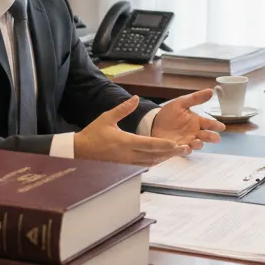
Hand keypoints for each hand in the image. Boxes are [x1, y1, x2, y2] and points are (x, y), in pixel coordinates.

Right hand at [74, 96, 189, 165]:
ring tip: (177, 153)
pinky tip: (162, 157)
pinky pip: (144, 164)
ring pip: (150, 162)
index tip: (176, 143)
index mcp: (125, 141)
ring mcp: (127, 162)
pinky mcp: (125, 166)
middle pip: (154, 155)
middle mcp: (128, 154)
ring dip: (164, 158)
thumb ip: (123, 109)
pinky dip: (155, 161)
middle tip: (184, 149)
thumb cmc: (93, 133)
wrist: (80, 150)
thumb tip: (136, 98)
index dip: (164, 145)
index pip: (149, 144)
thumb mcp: (107, 118)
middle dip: (170, 153)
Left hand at [151, 88, 226, 150]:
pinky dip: (184, 150)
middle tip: (216, 138)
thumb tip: (211, 91)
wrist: (154, 122)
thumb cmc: (170, 113)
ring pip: (195, 145)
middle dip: (211, 137)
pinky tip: (185, 148)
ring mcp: (186, 141)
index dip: (216, 125)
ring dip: (198, 144)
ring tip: (198, 142)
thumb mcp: (182, 103)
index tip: (221, 127)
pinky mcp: (176, 148)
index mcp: (197, 122)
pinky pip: (182, 150)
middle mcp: (194, 133)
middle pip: (206, 136)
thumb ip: (196, 98)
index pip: (209, 124)